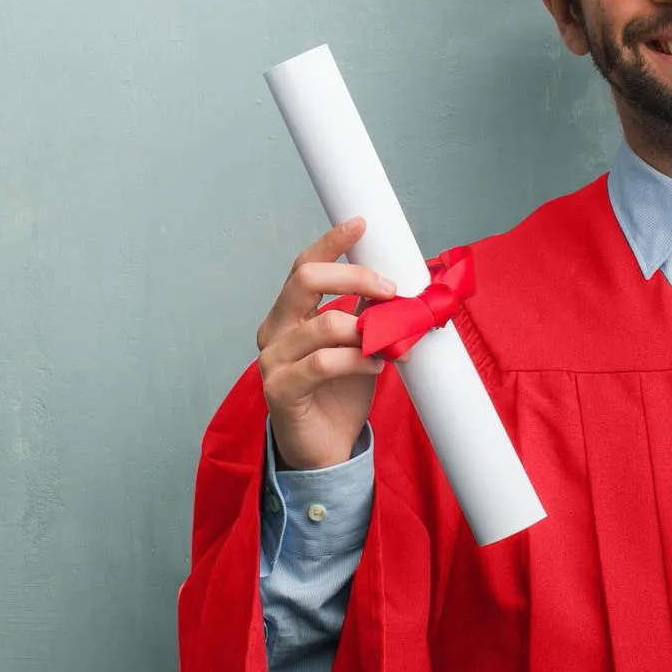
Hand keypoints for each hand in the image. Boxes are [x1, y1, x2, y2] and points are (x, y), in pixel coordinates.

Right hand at [256, 218, 403, 470]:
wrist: (325, 447)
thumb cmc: (339, 393)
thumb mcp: (359, 344)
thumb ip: (368, 315)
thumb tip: (399, 284)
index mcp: (288, 315)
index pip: (303, 266)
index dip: (331, 243)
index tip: (361, 224)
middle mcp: (274, 331)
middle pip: (306, 280)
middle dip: (356, 277)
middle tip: (392, 290)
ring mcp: (273, 361)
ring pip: (324, 324)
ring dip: (369, 330)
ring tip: (396, 342)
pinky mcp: (281, 390)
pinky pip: (325, 363)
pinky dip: (360, 360)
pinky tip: (379, 364)